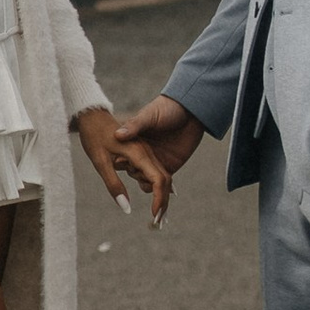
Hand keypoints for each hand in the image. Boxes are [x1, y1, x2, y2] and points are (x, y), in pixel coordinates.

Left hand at [73, 103, 168, 224]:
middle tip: (158, 223)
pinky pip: (153, 170)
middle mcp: (147, 152)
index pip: (158, 180)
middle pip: (164, 180)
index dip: (159, 200)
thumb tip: (127, 209)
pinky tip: (153, 196)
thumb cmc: (94, 136)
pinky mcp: (141, 152)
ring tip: (156, 216)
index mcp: (139, 154)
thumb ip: (114, 185)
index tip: (154, 216)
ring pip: (161, 176)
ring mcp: (146, 151)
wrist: (92, 115)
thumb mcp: (100, 163)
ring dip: (160, 195)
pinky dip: (155, 185)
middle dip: (163, 202)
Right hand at [113, 95, 205, 223]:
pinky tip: (162, 202)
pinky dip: (161, 194)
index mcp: (135, 142)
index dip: (122, 164)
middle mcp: (143, 154)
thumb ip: (135, 125)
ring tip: (155, 201)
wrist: (191, 110)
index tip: (121, 164)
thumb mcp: (149, 116)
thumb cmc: (167, 108)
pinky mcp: (170, 166)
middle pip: (135, 173)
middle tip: (145, 187)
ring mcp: (156, 162)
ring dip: (150, 192)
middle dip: (138, 179)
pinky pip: (162, 184)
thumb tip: (118, 135)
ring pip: (147, 182)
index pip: (124, 159)